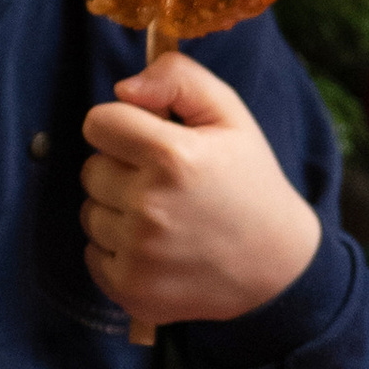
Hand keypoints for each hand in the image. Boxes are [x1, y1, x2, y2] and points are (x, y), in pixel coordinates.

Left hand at [80, 51, 321, 328]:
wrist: (278, 268)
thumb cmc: (249, 183)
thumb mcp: (231, 116)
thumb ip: (178, 79)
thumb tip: (122, 88)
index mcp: (173, 157)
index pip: (98, 123)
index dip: (123, 127)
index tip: (148, 141)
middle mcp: (149, 206)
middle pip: (90, 170)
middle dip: (120, 170)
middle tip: (165, 184)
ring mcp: (138, 253)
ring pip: (90, 213)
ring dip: (118, 212)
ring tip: (164, 218)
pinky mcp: (131, 289)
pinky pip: (93, 254)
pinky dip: (118, 250)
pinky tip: (157, 249)